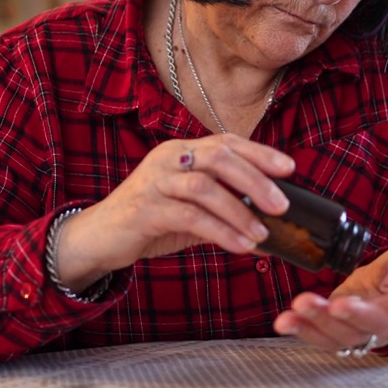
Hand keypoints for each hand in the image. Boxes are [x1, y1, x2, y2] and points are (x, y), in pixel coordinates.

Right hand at [53, 134, 294, 291]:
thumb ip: (226, 218)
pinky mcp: (144, 208)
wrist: (98, 237)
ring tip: (263, 234)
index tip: (289, 168)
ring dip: (239, 211)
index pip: (227, 142)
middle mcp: (169, 158)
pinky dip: (220, 231)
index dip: (260, 153)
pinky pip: (189, 216)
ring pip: (205, 186)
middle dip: (256, 180)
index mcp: (182, 152)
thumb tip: (270, 236)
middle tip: (282, 206)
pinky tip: (240, 246)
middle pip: (219, 157)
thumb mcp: (193, 216)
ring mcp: (154, 181)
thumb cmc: (150, 222)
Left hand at [273, 244, 387, 352]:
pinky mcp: (340, 325)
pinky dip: (303, 329)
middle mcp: (378, 330)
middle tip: (302, 303)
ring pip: (333, 337)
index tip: (339, 304)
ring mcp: (358, 330)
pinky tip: (285, 322)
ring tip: (285, 319)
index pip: (380, 320)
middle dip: (324, 320)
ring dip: (308, 328)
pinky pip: (322, 334)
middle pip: (351, 332)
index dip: (358, 314)